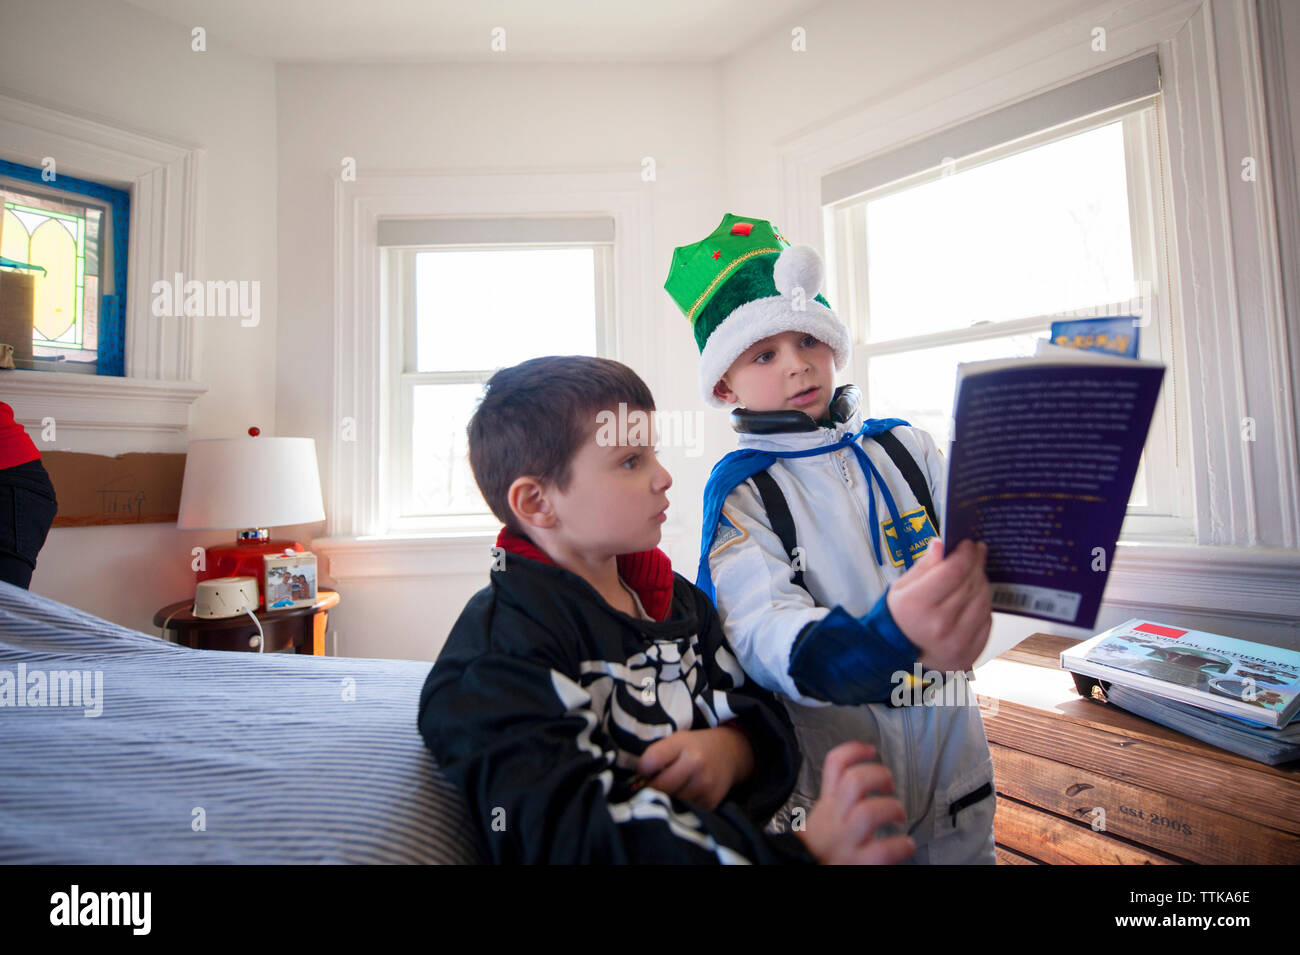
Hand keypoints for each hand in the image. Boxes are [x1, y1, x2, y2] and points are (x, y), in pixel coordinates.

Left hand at [635, 726, 752, 810]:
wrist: (730, 753)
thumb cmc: (695, 746)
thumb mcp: (676, 740)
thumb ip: (656, 756)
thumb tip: (637, 783)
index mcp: (683, 744)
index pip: (650, 762)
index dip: (642, 770)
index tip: (644, 772)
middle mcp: (696, 764)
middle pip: (659, 787)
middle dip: (653, 788)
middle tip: (656, 783)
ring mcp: (705, 785)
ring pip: (671, 800)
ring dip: (668, 797)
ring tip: (676, 784)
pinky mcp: (710, 802)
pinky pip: (685, 809)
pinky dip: (682, 804)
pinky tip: (689, 791)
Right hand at [798, 742, 913, 863]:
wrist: (804, 872)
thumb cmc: (822, 849)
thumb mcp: (822, 819)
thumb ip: (838, 802)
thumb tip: (865, 780)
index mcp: (827, 805)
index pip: (834, 765)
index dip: (854, 750)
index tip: (871, 749)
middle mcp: (835, 819)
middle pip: (854, 782)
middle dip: (879, 776)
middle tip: (889, 785)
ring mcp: (846, 841)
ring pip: (868, 812)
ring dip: (891, 808)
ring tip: (898, 814)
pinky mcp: (858, 863)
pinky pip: (882, 850)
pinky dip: (901, 845)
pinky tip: (906, 845)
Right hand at [885, 538, 991, 672]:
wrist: (898, 654)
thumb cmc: (900, 617)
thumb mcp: (901, 587)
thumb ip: (924, 566)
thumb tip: (941, 544)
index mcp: (918, 605)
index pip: (954, 571)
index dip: (965, 553)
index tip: (968, 544)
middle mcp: (939, 625)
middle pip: (971, 583)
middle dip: (976, 563)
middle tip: (976, 552)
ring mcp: (957, 642)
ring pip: (983, 600)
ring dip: (981, 583)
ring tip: (974, 574)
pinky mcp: (970, 653)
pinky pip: (987, 620)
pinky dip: (982, 606)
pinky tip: (972, 599)